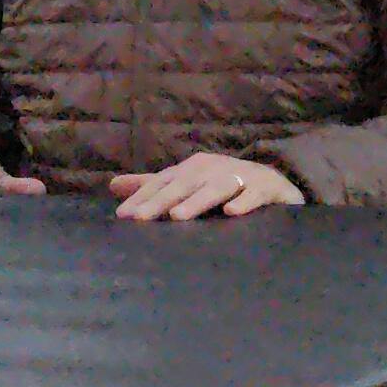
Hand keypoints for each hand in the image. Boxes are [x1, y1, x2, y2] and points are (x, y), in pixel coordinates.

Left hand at [109, 152, 305, 222]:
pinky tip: (232, 213)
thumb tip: (113, 185)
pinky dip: (244, 202)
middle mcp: (213, 168)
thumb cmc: (222, 185)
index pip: (163, 183)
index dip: (143, 198)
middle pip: (184, 185)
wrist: (272, 184)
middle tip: (140, 218)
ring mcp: (241, 176)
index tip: (123, 216)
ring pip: (216, 188)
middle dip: (161, 201)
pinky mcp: (266, 188)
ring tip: (177, 217)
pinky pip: (255, 195)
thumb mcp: (186, 184)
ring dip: (197, 201)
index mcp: (193, 168)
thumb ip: (152, 186)